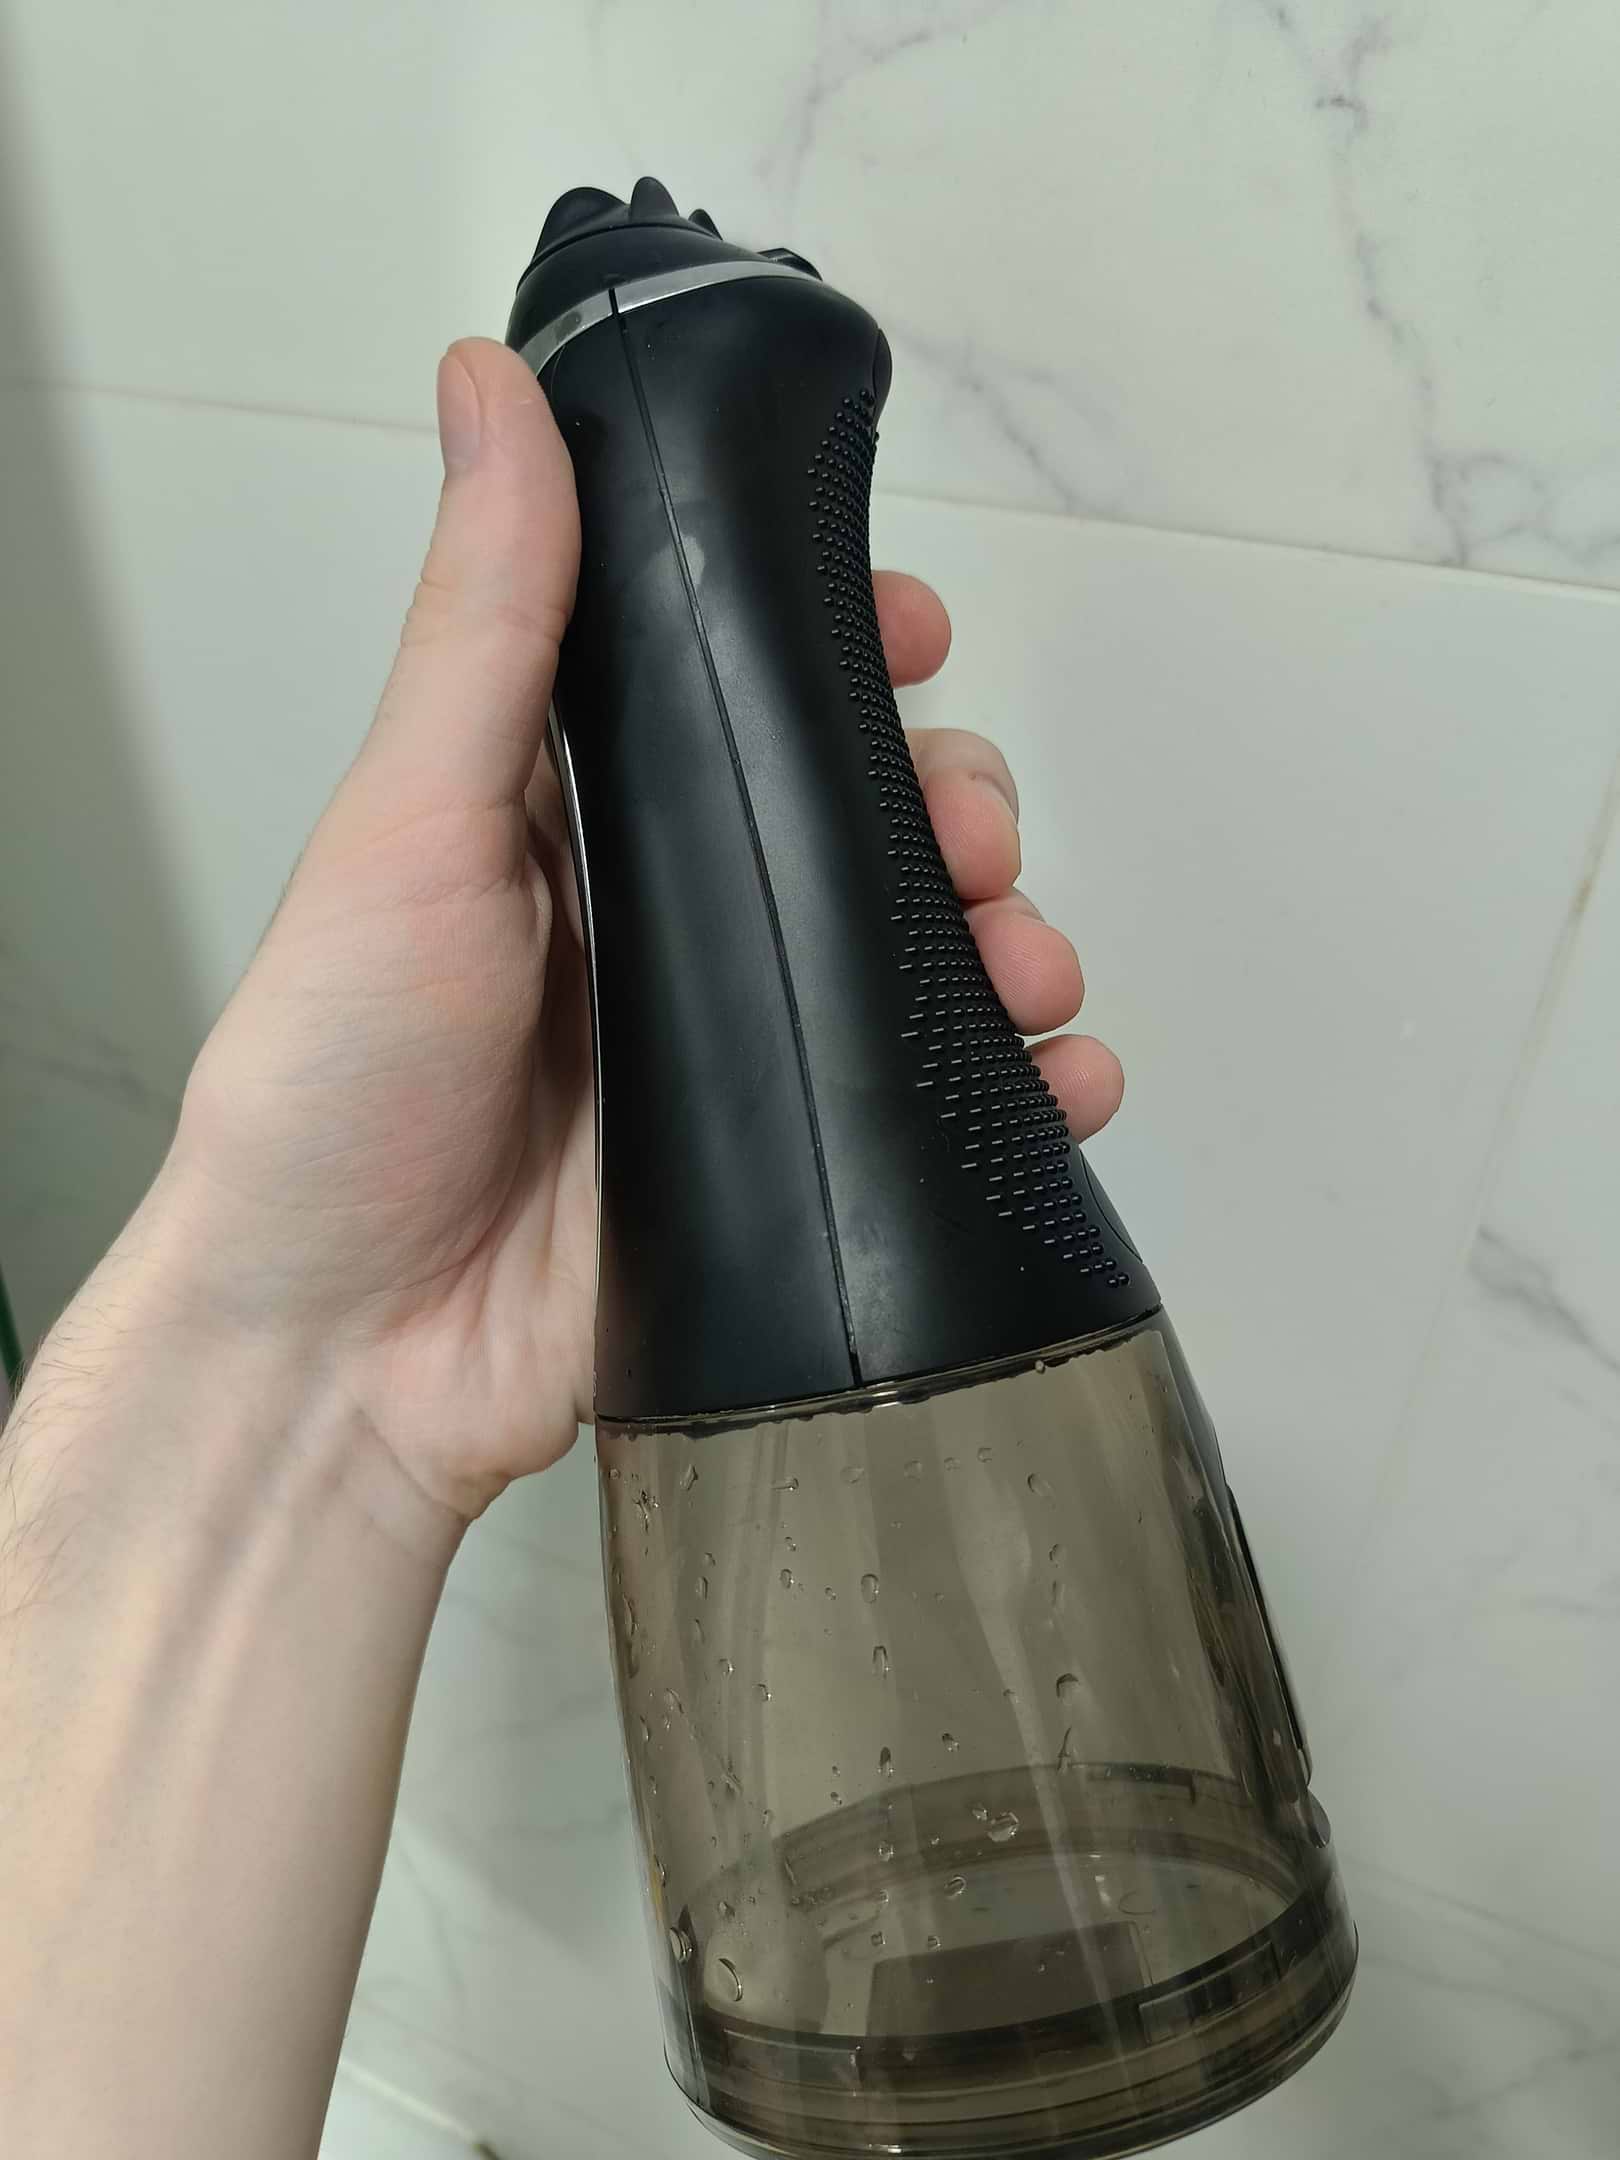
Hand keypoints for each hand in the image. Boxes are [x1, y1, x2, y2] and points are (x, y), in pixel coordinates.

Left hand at [150, 338, 1123, 1526]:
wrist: (344, 1359)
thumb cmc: (336, 1089)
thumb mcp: (407, 825)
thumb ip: (485, 620)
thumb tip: (491, 387)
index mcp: (584, 822)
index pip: (745, 698)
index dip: (842, 652)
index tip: (909, 629)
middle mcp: (677, 926)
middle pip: (866, 823)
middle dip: (957, 803)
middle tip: (972, 833)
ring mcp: (746, 1051)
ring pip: (928, 956)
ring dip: (1013, 936)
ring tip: (1025, 965)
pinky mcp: (791, 1173)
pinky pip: (944, 1111)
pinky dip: (1034, 1088)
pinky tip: (1065, 1079)